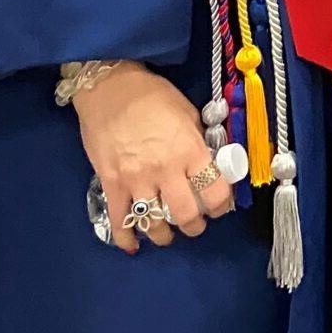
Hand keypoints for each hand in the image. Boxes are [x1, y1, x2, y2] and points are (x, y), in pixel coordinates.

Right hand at [71, 62, 234, 252]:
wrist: (110, 87)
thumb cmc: (152, 95)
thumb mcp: (188, 112)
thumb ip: (198, 141)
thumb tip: (208, 162)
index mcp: (190, 150)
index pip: (214, 191)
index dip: (221, 205)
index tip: (220, 207)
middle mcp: (165, 169)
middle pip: (186, 214)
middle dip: (195, 226)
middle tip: (195, 224)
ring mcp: (136, 180)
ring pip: (154, 224)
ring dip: (164, 235)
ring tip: (168, 234)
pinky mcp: (111, 184)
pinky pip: (119, 221)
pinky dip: (126, 238)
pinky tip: (133, 245)